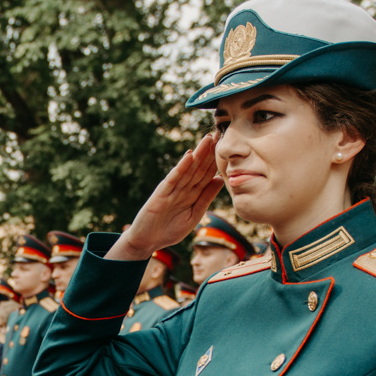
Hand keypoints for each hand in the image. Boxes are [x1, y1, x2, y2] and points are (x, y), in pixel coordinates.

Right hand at [110, 133, 222, 261]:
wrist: (148, 242)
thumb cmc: (170, 230)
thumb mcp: (194, 214)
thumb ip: (206, 197)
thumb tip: (221, 179)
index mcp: (192, 194)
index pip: (207, 174)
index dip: (216, 161)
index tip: (227, 147)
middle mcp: (183, 188)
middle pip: (199, 167)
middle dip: (209, 152)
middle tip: (220, 133)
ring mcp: (172, 189)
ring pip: (188, 169)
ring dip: (198, 154)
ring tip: (208, 139)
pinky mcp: (161, 193)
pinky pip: (174, 178)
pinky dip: (181, 167)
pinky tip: (189, 156)